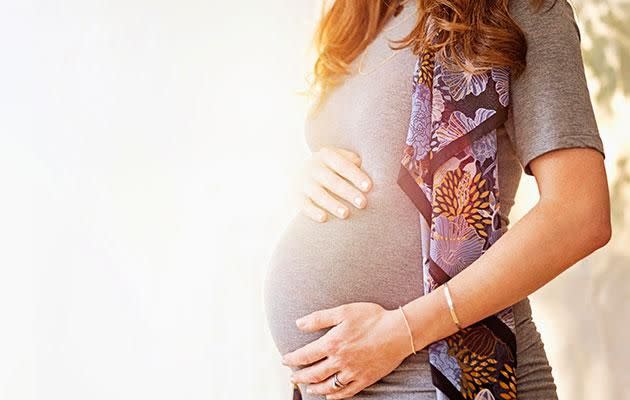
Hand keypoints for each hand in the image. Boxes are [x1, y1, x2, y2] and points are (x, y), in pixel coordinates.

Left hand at [280, 302, 415, 398]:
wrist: (399, 331)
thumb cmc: (372, 318)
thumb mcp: (343, 311)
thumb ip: (319, 318)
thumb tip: (298, 323)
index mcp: (332, 343)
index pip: (305, 355)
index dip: (292, 359)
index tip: (284, 360)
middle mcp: (340, 361)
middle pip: (313, 373)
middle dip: (299, 376)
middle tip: (291, 377)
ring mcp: (352, 372)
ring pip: (327, 386)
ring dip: (314, 388)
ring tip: (307, 387)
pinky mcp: (365, 379)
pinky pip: (346, 392)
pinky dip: (334, 396)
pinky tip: (329, 395)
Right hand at [298, 146, 372, 221]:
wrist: (303, 173)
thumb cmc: (331, 167)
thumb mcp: (339, 158)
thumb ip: (351, 160)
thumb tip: (360, 163)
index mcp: (325, 155)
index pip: (343, 165)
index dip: (356, 176)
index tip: (369, 187)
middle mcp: (312, 167)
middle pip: (332, 180)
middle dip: (348, 192)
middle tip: (362, 203)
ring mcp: (302, 181)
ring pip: (318, 194)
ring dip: (332, 204)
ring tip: (345, 214)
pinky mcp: (296, 195)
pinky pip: (304, 204)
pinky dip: (313, 211)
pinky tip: (324, 218)